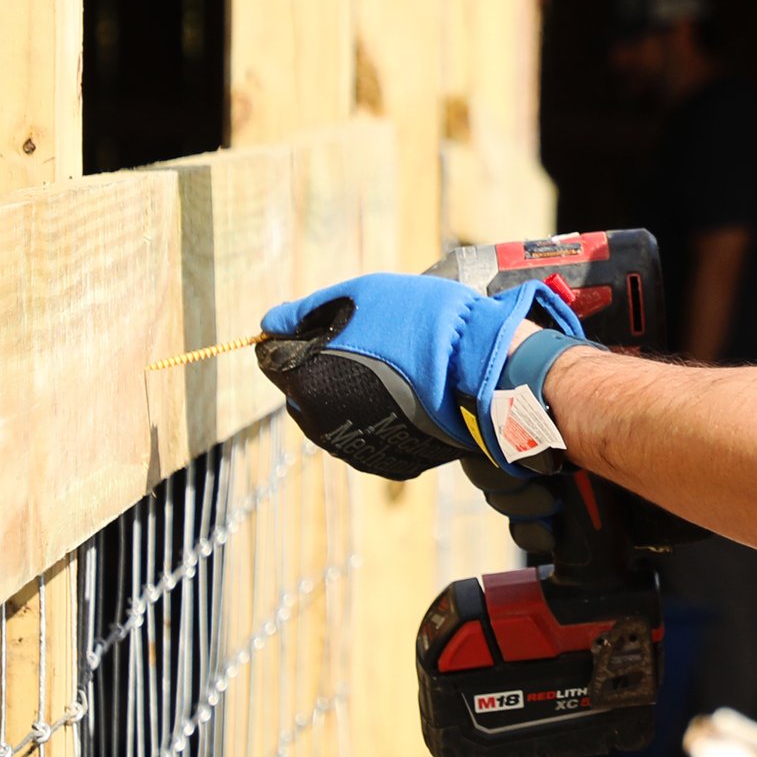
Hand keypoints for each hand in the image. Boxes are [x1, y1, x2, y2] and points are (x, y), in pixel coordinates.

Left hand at [254, 272, 585, 480]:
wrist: (486, 370)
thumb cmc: (425, 324)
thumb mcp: (364, 295)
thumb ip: (309, 309)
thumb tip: (270, 322)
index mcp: (305, 381)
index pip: (273, 356)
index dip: (297, 332)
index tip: (330, 320)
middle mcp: (321, 424)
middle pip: (300, 387)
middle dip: (320, 362)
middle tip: (369, 337)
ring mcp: (355, 447)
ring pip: (333, 411)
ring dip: (348, 386)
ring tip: (392, 362)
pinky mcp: (388, 462)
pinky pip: (366, 430)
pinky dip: (376, 411)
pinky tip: (405, 389)